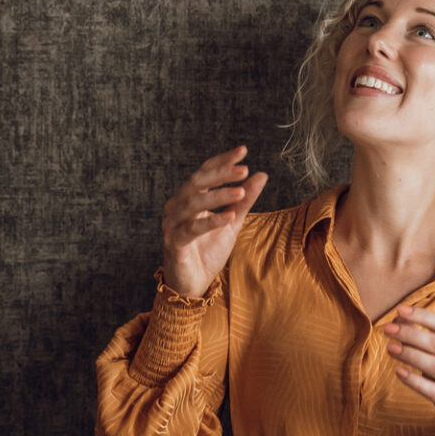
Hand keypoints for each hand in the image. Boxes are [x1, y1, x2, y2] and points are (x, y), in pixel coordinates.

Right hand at [161, 145, 267, 297]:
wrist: (195, 283)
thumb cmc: (208, 251)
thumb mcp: (232, 222)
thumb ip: (244, 199)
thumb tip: (261, 174)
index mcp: (189, 198)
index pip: (205, 173)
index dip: (222, 161)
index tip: (243, 151)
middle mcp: (177, 207)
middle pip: (197, 182)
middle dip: (221, 174)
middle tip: (243, 170)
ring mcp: (173, 224)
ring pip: (193, 202)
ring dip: (217, 195)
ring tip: (240, 192)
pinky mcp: (174, 243)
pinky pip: (191, 229)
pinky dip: (210, 221)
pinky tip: (228, 216)